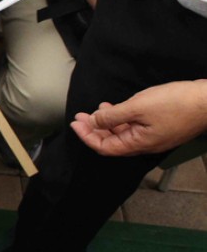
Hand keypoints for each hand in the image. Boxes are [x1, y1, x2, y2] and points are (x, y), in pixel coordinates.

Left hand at [71, 81, 206, 156]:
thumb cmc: (176, 103)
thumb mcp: (137, 107)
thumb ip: (113, 116)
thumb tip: (95, 122)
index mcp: (138, 144)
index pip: (104, 148)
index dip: (86, 136)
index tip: (75, 123)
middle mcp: (145, 145)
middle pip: (112, 142)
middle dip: (94, 129)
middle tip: (81, 116)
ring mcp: (154, 137)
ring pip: (123, 134)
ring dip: (107, 123)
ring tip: (96, 110)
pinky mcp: (161, 127)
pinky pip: (135, 127)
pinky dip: (122, 119)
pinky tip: (116, 108)